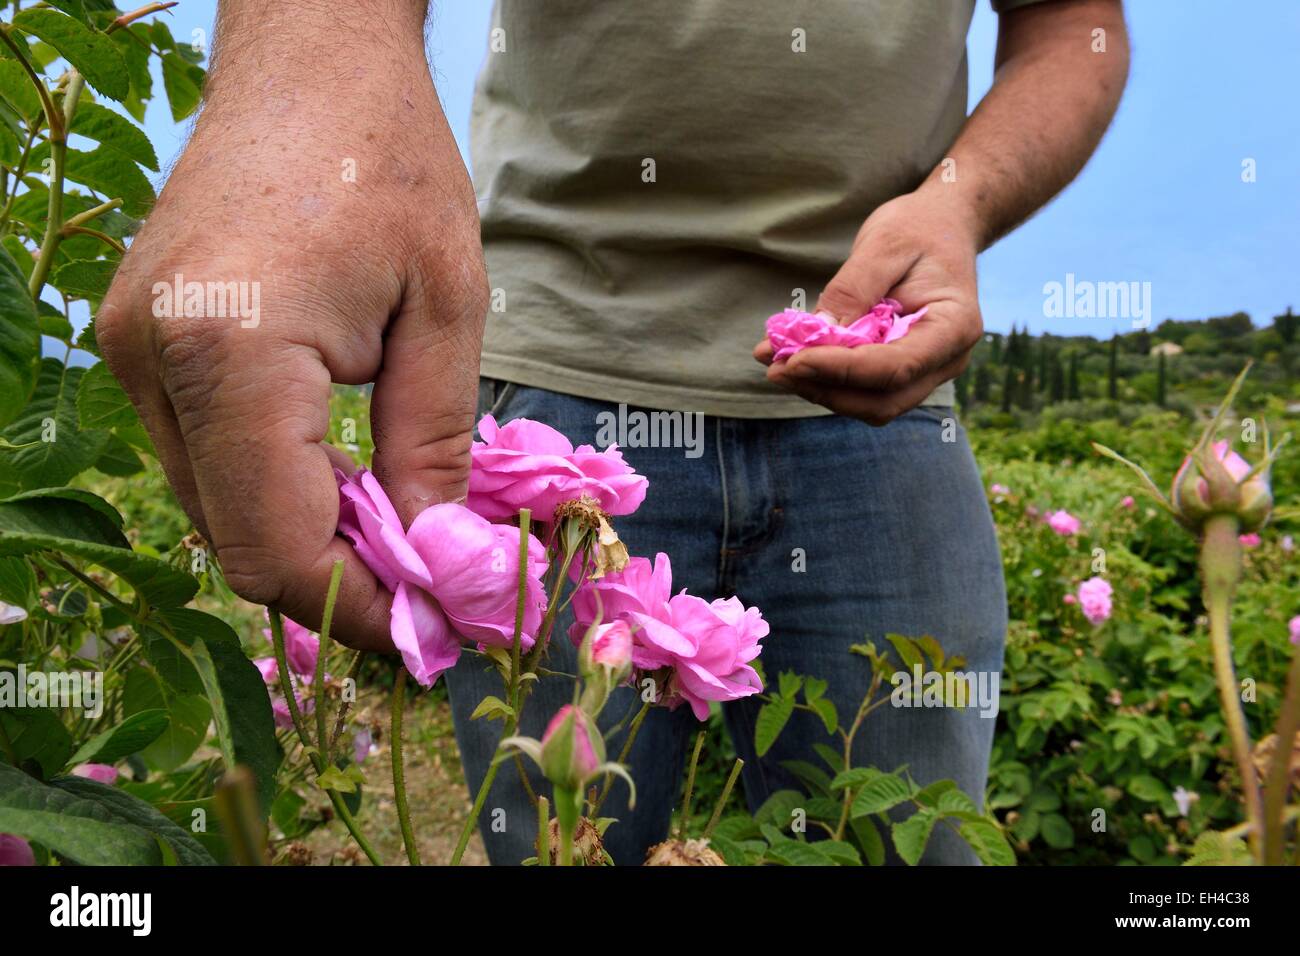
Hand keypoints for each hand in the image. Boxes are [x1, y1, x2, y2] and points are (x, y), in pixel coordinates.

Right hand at [97, 11, 485, 650]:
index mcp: (232, 351)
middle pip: (236, 540)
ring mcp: (133, 353)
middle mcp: (156, 362)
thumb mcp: (445, 308)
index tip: (430, 634)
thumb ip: (432, 446)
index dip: (354, 610)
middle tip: (426, 600)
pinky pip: (204, 458)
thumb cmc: (389, 162)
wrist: (306, 62)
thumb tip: (435, 559)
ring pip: (215, 508)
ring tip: (399, 544)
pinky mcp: (140, 343)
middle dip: (335, 587)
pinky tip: (344, 485)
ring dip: (306, 542)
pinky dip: (274, 491)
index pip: (276, 544)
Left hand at [754, 189, 982, 424]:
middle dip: (826, 389)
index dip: (841, 370)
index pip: (895, 367)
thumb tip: (817, 336)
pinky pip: (865, 389)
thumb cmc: (918, 229)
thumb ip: (852, 290)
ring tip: (775, 361)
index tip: (793, 360)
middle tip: (776, 369)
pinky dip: (828, 379)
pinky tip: (794, 358)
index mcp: (954, 326)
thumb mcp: (884, 245)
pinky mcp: (903, 371)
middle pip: (883, 400)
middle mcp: (947, 359)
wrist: (941, 226)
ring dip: (822, 389)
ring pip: (871, 403)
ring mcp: (927, 371)